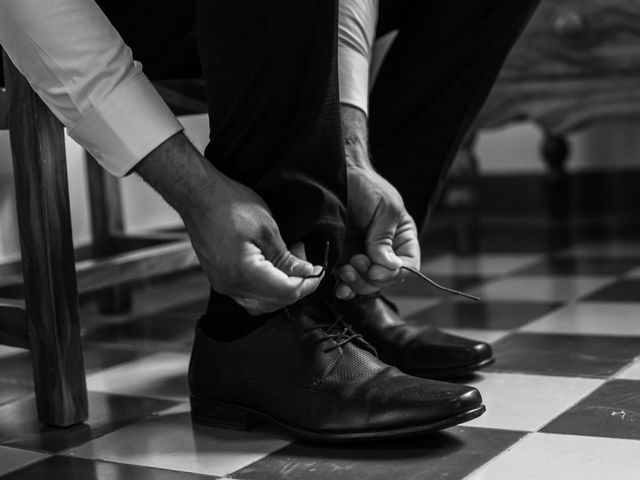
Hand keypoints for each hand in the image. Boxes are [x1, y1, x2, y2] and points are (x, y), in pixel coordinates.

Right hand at [135, 133, 323, 314]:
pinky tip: (274, 270)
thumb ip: (288, 258)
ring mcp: (222, 285)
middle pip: (275, 301)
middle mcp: (231, 286)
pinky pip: (248, 296)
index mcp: (245, 273)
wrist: (198, 196)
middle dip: (297, 286)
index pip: (286, 292)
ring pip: (261, 303)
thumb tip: (307, 273)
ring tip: (291, 264)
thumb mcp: (267, 229)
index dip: (308, 284)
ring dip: (281, 290)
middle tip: (306, 263)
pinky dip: (266, 289)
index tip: (319, 271)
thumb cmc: (230, 205)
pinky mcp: (219, 279)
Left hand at [335, 106, 419, 298]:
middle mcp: (384, 250)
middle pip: (386, 280)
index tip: (375, 268)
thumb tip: (388, 266)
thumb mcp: (384, 208)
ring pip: (366, 284)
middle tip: (355, 262)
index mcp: (401, 238)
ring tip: (344, 270)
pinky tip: (339, 285)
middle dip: (371, 278)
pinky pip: (347, 281)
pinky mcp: (342, 257)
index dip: (393, 273)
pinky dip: (344, 287)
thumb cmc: (365, 185)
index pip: (408, 266)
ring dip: (356, 283)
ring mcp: (362, 255)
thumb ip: (385, 238)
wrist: (335, 174)